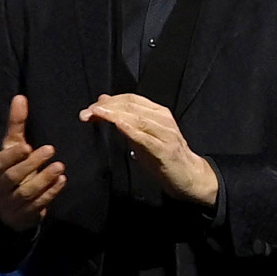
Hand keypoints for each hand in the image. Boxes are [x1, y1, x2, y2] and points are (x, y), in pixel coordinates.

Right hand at [0, 94, 65, 230]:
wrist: (7, 206)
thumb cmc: (12, 169)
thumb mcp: (11, 147)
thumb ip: (16, 124)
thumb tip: (20, 97)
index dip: (12, 156)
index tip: (27, 146)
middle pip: (13, 177)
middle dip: (32, 165)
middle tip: (50, 149)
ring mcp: (10, 204)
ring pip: (26, 193)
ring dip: (44, 180)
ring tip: (60, 167)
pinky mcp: (24, 216)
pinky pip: (37, 205)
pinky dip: (50, 194)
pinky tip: (62, 181)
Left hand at [81, 90, 218, 206]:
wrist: (190, 176)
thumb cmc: (164, 155)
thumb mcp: (142, 134)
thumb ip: (125, 119)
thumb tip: (103, 102)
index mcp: (158, 113)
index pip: (130, 99)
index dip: (108, 101)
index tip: (90, 108)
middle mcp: (162, 119)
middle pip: (131, 106)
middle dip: (106, 107)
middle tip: (86, 113)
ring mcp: (166, 134)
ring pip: (137, 118)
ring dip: (113, 115)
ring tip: (95, 114)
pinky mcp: (165, 150)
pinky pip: (145, 137)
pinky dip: (130, 129)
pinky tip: (117, 124)